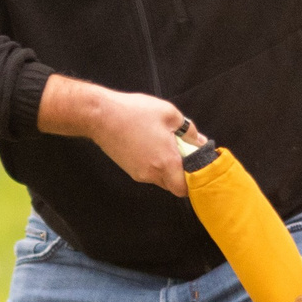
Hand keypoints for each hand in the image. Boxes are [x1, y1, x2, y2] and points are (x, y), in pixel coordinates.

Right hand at [40, 76, 191, 195]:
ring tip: (164, 146)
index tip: (196, 166)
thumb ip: (189, 131)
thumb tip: (199, 142)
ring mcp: (138, 173)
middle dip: (180, 174)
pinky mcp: (129, 169)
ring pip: (160, 179)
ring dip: (167, 169)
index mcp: (167, 162)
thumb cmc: (136, 112)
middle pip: (173, 186)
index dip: (193, 181)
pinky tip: (150, 145)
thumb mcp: (169, 114)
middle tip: (182, 153)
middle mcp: (152, 174)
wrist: (101, 116)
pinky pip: (148, 173)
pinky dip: (154, 165)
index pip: (184, 189)